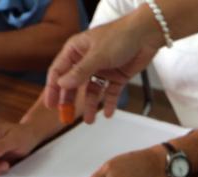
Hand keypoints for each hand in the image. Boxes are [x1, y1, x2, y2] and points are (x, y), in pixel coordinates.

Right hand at [44, 7, 159, 122]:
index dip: (53, 88)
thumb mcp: (97, 56)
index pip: (59, 71)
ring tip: (89, 121)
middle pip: (74, 84)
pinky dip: (110, 103)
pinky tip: (108, 114)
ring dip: (91, 105)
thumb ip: (80, 72)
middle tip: (66, 117)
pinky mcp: (117, 76)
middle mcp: (86, 60)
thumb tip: (62, 85)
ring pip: (92, 91)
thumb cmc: (119, 37)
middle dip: (70, 101)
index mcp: (76, 50)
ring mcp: (102, 69)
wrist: (146, 34)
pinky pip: (110, 93)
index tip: (50, 105)